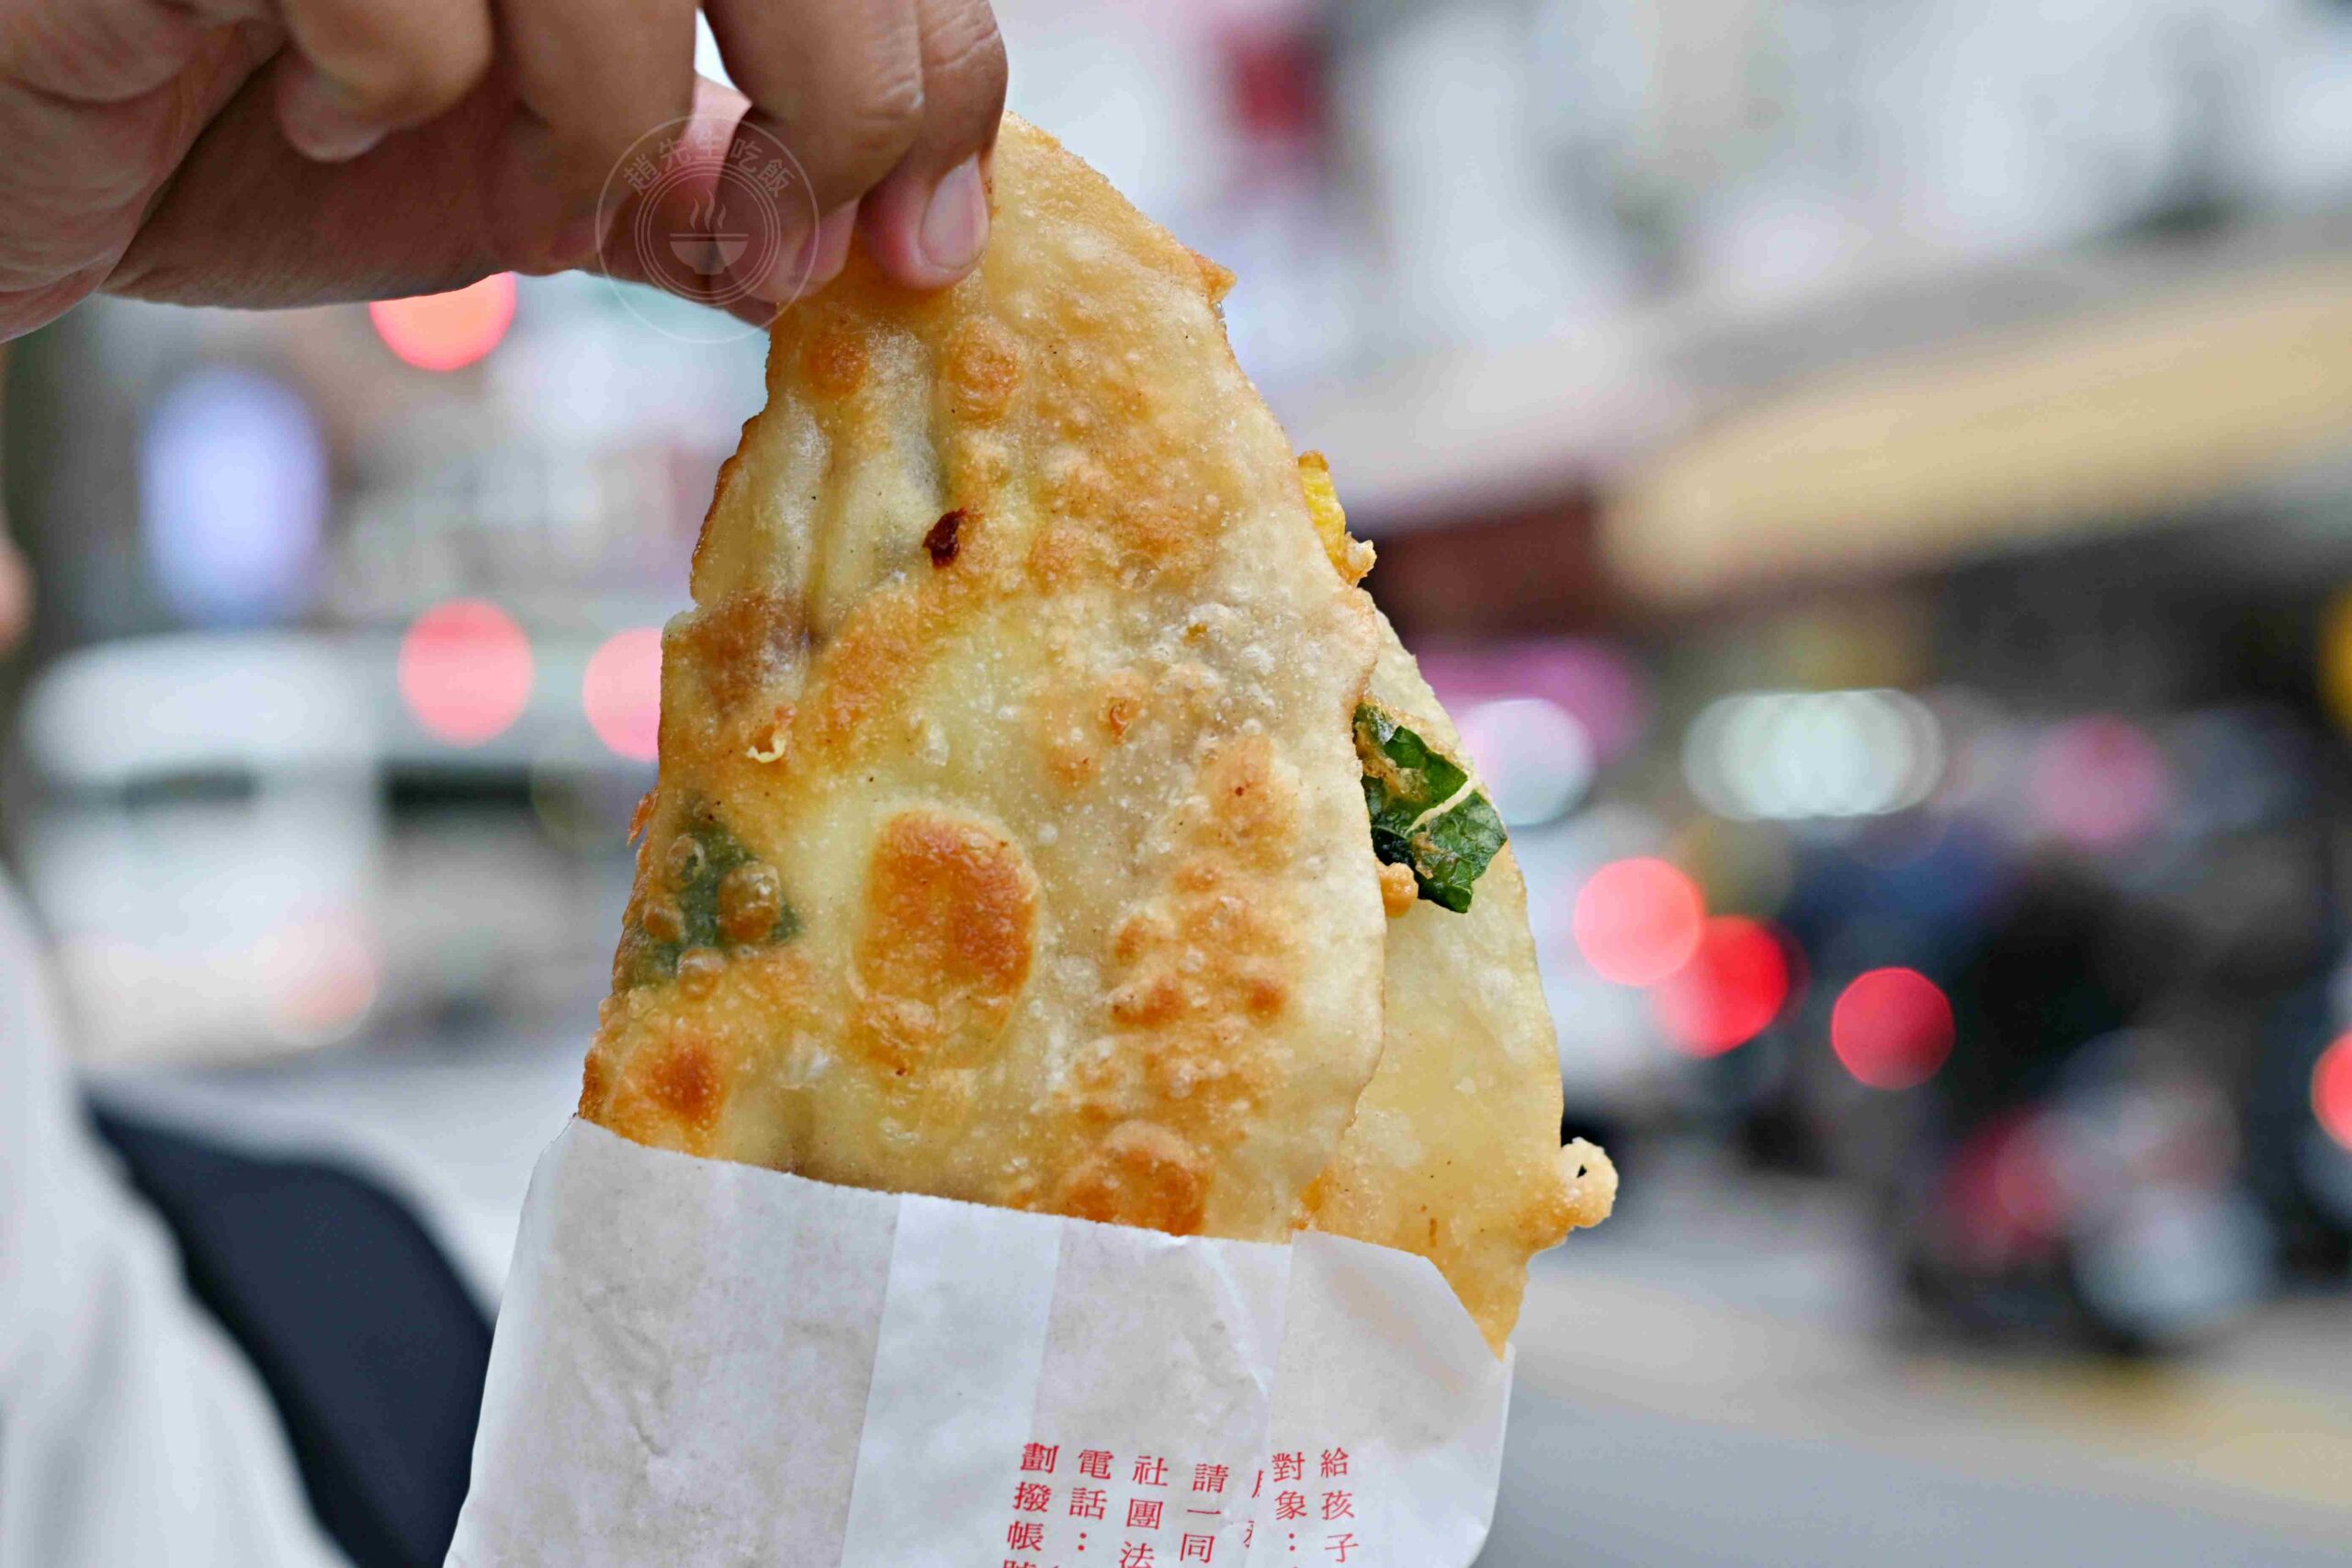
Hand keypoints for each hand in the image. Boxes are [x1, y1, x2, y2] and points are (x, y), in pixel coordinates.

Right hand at [0, 0, 1005, 338]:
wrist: (23, 156)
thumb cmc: (244, 128)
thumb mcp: (522, 176)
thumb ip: (690, 189)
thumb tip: (881, 251)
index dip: (935, 65)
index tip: (929, 238)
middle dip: (840, 90)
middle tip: (788, 238)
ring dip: (605, 112)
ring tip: (519, 173)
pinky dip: (393, 87)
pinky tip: (304, 102)